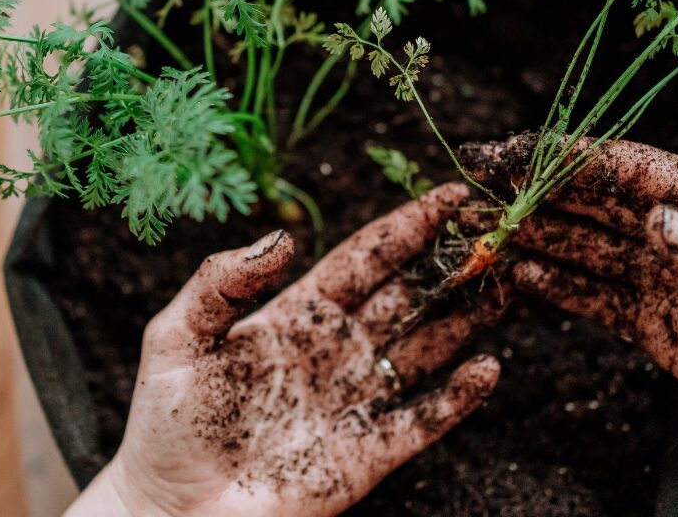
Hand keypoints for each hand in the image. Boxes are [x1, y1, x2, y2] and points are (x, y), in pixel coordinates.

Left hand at [66, 184, 502, 516]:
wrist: (170, 509)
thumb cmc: (166, 421)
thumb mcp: (177, 336)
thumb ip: (222, 281)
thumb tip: (282, 235)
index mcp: (297, 313)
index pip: (365, 258)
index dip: (407, 225)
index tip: (450, 193)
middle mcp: (336, 350)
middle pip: (408, 297)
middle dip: (453, 265)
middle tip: (499, 231)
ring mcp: (354, 401)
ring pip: (426, 349)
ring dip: (468, 318)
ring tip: (511, 283)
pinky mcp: (366, 454)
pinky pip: (422, 420)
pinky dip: (458, 397)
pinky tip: (488, 369)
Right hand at [470, 136, 677, 515]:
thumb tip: (656, 217)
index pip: (641, 172)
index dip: (577, 158)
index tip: (520, 151)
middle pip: (603, 203)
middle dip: (542, 190)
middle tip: (482, 182)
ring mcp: (673, 283)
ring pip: (592, 248)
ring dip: (541, 235)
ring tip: (488, 228)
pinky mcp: (662, 329)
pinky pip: (600, 301)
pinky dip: (559, 287)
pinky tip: (522, 276)